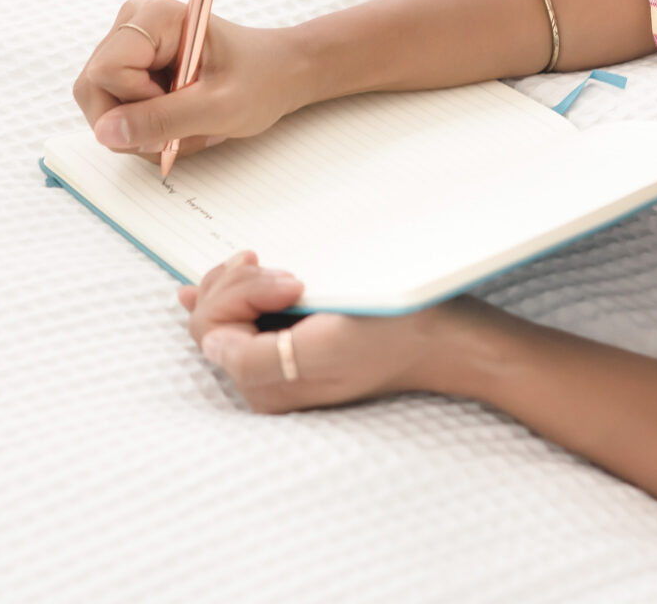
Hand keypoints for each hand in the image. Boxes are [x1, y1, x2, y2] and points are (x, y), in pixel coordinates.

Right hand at [73, 0, 310, 162]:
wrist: (282, 73)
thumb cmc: (261, 80)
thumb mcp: (219, 108)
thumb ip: (162, 120)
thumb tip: (104, 133)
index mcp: (155, 17)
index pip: (105, 73)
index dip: (137, 103)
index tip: (182, 102)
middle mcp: (133, 24)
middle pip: (94, 90)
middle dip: (137, 122)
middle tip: (186, 123)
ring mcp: (128, 45)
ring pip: (103, 106)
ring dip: (146, 130)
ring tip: (189, 121)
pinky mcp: (131, 67)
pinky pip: (117, 110)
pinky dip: (149, 128)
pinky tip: (182, 120)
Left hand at [178, 250, 487, 413]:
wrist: (445, 338)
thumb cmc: (393, 335)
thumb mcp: (324, 349)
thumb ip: (255, 358)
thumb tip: (211, 345)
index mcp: (265, 386)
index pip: (212, 325)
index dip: (244, 291)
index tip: (294, 280)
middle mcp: (263, 379)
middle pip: (211, 316)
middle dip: (241, 283)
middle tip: (292, 275)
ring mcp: (278, 360)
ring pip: (227, 309)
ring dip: (249, 280)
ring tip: (291, 275)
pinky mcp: (295, 342)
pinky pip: (249, 311)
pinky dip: (248, 285)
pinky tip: (245, 270)